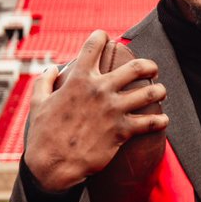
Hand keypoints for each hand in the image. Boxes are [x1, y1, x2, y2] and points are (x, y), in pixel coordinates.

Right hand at [23, 30, 168, 191]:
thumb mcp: (37, 103)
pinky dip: (160, 120)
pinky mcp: (122, 131)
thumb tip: (52, 68)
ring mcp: (113, 110)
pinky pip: (150, 123)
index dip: (101, 36)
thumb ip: (44, 82)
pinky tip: (163, 120)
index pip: (94, 45)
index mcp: (79, 79)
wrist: (53, 165)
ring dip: (159, 91)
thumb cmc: (43, 134)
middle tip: (152, 69)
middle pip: (136, 67)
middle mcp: (100, 90)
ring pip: (149, 93)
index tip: (107, 37)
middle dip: (149, 65)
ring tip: (161, 93)